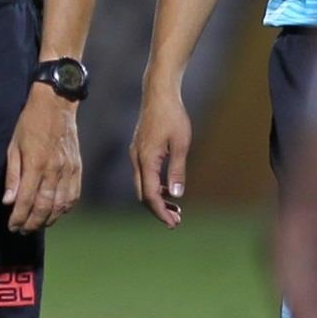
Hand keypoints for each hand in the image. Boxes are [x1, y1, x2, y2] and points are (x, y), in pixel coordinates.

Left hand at [3, 84, 81, 232]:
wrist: (56, 105)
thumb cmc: (30, 124)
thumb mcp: (13, 147)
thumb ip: (12, 175)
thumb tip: (9, 201)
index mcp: (35, 164)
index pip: (26, 200)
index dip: (19, 217)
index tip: (12, 226)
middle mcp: (54, 170)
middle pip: (44, 207)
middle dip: (32, 223)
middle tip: (23, 230)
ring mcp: (68, 170)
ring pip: (61, 205)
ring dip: (49, 219)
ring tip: (37, 225)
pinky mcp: (77, 168)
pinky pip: (73, 195)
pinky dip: (65, 208)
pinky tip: (57, 213)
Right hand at [130, 84, 191, 227]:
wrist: (158, 94)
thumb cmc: (172, 116)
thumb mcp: (180, 144)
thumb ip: (177, 171)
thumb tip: (177, 195)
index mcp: (146, 160)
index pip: (150, 195)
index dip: (161, 211)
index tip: (173, 223)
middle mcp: (136, 159)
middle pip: (143, 194)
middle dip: (158, 209)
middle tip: (176, 221)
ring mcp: (136, 155)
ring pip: (142, 185)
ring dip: (157, 199)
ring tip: (175, 209)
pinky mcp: (139, 150)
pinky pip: (144, 175)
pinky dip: (155, 186)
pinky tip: (169, 190)